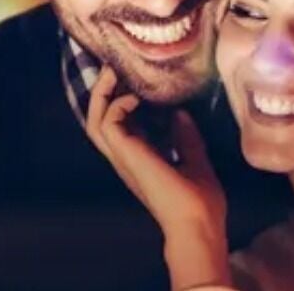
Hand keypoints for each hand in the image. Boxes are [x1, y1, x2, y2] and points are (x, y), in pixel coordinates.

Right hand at [86, 66, 230, 288]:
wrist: (197, 224)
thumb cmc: (200, 202)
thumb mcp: (195, 160)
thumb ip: (186, 138)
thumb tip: (180, 113)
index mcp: (140, 159)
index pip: (120, 125)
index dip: (121, 101)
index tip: (134, 79)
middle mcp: (126, 157)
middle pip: (97, 120)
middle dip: (102, 93)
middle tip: (113, 69)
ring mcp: (123, 157)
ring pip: (94, 120)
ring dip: (102, 95)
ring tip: (114, 73)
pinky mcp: (126, 154)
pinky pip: (108, 123)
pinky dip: (118, 105)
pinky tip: (136, 97)